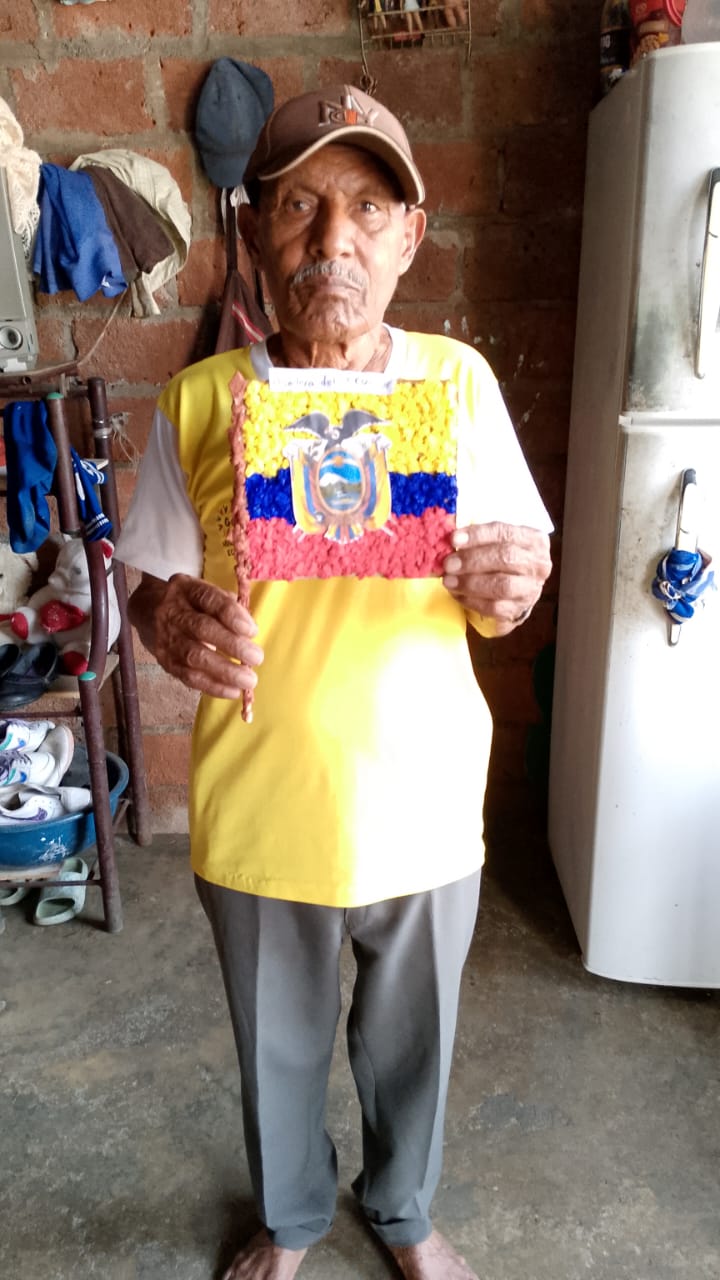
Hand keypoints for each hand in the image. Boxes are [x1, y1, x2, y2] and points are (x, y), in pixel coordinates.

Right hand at [130, 572, 262, 698]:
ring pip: (194, 656)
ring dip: (224, 671)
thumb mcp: (206, 594)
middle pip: (202, 628)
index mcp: (187, 589)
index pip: (209, 599)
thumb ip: (229, 608)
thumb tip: (249, 633)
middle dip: (232, 645)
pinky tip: (232, 691)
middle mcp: (172, 611)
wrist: (148, 610)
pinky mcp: (164, 660)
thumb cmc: (190, 604)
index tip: (252, 631)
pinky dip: (212, 686)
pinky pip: (188, 676)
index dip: (232, 615)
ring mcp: (166, 637)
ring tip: (248, 680)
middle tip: (256, 658)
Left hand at [442, 522, 551, 635]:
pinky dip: (472, 601)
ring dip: (471, 583)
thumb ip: (477, 537)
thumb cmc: (502, 557)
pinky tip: (457, 594)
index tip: (454, 539)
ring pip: (502, 586)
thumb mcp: (496, 541)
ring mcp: (531, 589)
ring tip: (449, 581)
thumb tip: (448, 532)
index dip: (478, 535)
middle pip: (506, 558)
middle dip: (472, 560)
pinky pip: (495, 608)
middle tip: (448, 564)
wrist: (518, 586)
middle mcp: (538, 564)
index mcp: (534, 540)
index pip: (505, 533)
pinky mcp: (519, 610)